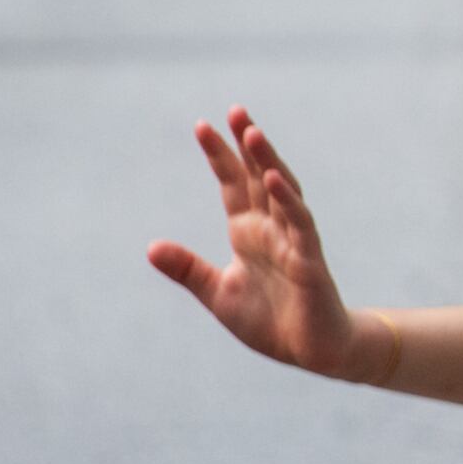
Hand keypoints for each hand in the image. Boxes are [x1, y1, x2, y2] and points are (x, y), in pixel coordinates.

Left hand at [146, 107, 373, 378]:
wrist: (312, 352)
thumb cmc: (270, 321)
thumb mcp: (218, 294)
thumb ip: (188, 270)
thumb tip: (150, 247)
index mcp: (248, 233)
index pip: (233, 185)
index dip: (220, 156)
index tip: (202, 126)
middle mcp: (271, 229)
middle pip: (259, 177)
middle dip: (248, 145)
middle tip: (236, 111)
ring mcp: (293, 241)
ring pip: (281, 192)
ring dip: (268, 162)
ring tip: (253, 132)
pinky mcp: (310, 260)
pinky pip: (299, 224)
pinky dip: (286, 200)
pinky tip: (272, 178)